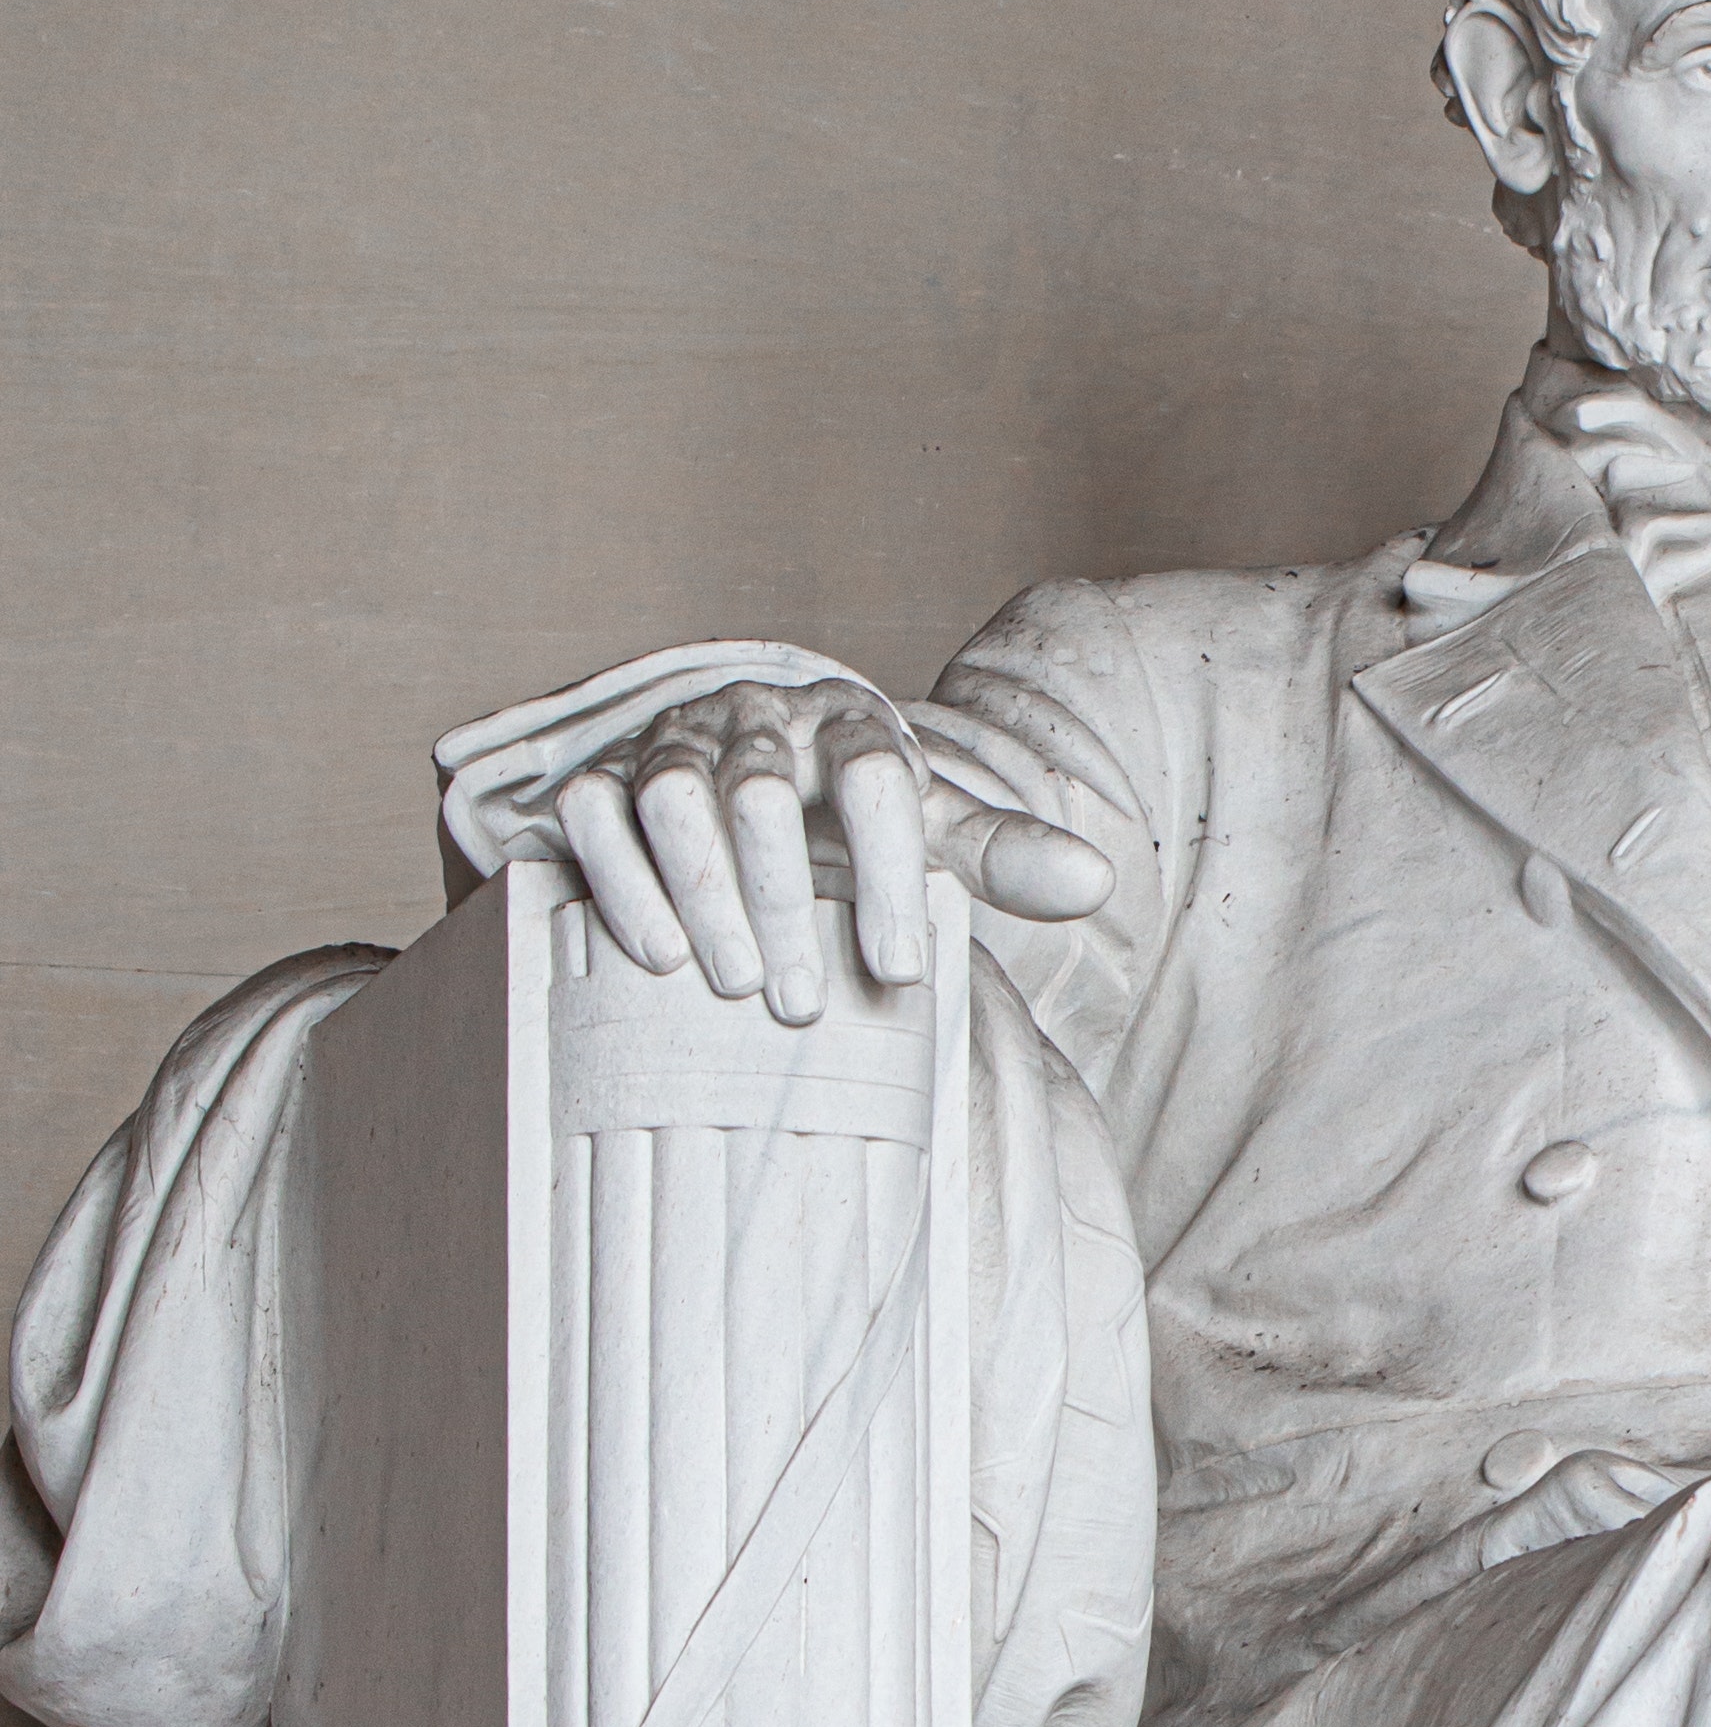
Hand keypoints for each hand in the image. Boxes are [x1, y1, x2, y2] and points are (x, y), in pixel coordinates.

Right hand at [555, 673, 1111, 1025]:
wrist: (734, 761)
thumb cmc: (841, 810)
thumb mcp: (927, 824)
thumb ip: (1002, 852)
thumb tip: (1097, 883)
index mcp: (846, 726)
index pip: (875, 776)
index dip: (889, 871)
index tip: (901, 967)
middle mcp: (756, 722)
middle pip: (765, 793)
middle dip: (785, 900)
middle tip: (801, 1004)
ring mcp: (672, 744)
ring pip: (675, 795)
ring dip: (703, 892)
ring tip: (734, 983)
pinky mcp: (601, 776)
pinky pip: (596, 813)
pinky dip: (623, 881)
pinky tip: (657, 953)